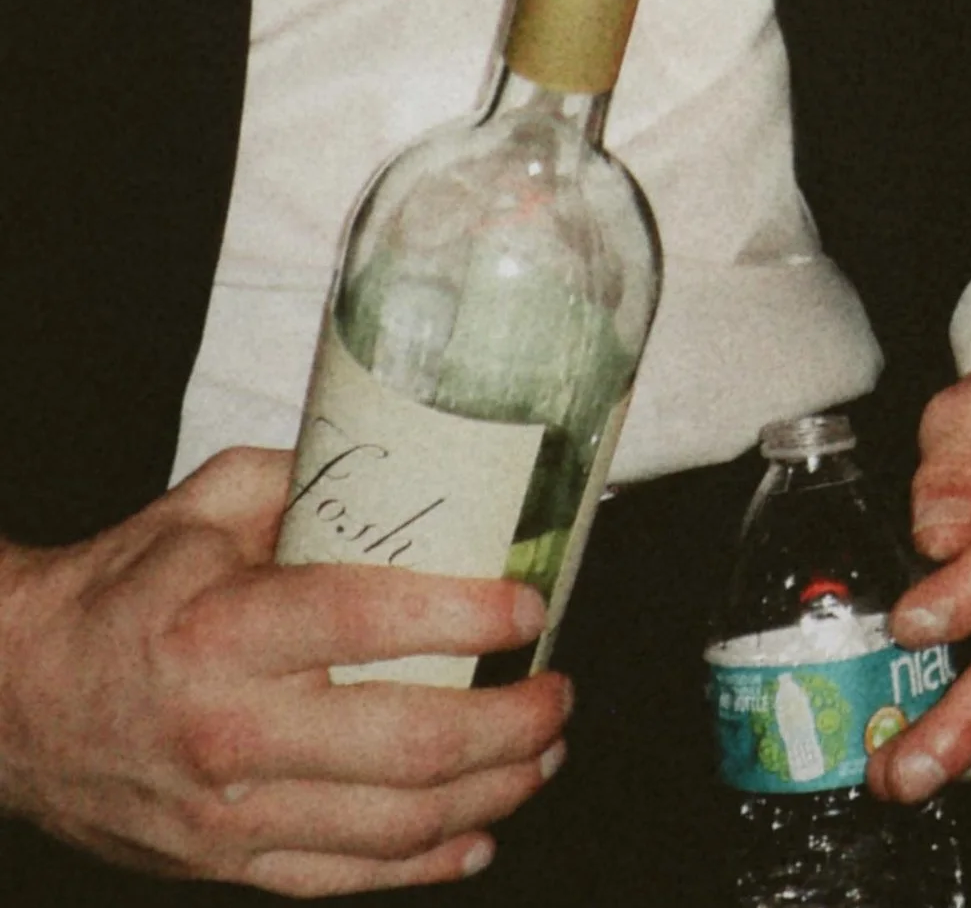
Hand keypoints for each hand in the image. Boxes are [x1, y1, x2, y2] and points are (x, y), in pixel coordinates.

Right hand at [0, 448, 568, 893]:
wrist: (18, 701)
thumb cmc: (122, 591)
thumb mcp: (206, 506)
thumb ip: (309, 481)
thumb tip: (419, 462)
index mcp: (224, 628)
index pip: (367, 622)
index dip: (464, 616)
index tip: (531, 603)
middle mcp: (231, 730)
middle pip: (405, 742)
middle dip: (510, 723)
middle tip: (559, 690)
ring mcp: (230, 813)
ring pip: (392, 824)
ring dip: (492, 792)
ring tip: (543, 753)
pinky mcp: (225, 864)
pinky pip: (344, 879)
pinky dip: (424, 866)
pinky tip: (478, 836)